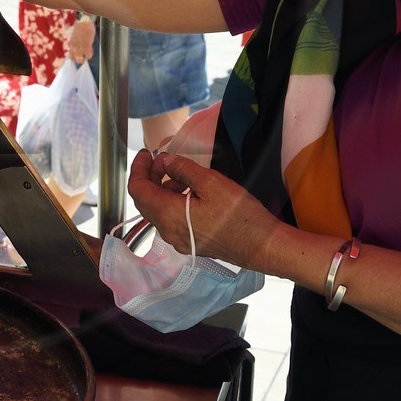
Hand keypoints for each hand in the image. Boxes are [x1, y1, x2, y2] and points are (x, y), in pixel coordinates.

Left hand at [67, 18, 94, 63]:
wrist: (84, 22)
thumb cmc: (81, 27)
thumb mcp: (76, 37)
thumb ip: (77, 44)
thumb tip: (81, 50)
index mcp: (70, 44)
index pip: (70, 56)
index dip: (76, 56)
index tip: (79, 55)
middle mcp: (73, 47)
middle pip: (75, 59)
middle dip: (80, 58)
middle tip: (85, 54)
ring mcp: (79, 48)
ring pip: (80, 60)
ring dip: (85, 57)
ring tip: (89, 52)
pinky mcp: (86, 47)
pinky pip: (88, 56)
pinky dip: (90, 54)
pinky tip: (91, 49)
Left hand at [126, 148, 278, 268]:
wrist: (262, 247)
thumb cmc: (240, 216)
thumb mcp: (212, 183)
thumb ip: (184, 170)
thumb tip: (166, 161)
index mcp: (168, 215)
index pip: (138, 190)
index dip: (138, 168)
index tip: (146, 153)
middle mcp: (167, 231)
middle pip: (145, 201)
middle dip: (149, 176)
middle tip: (162, 159)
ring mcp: (178, 240)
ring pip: (157, 210)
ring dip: (162, 189)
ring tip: (179, 173)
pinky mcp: (189, 244)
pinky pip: (170, 220)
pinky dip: (171, 202)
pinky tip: (189, 192)